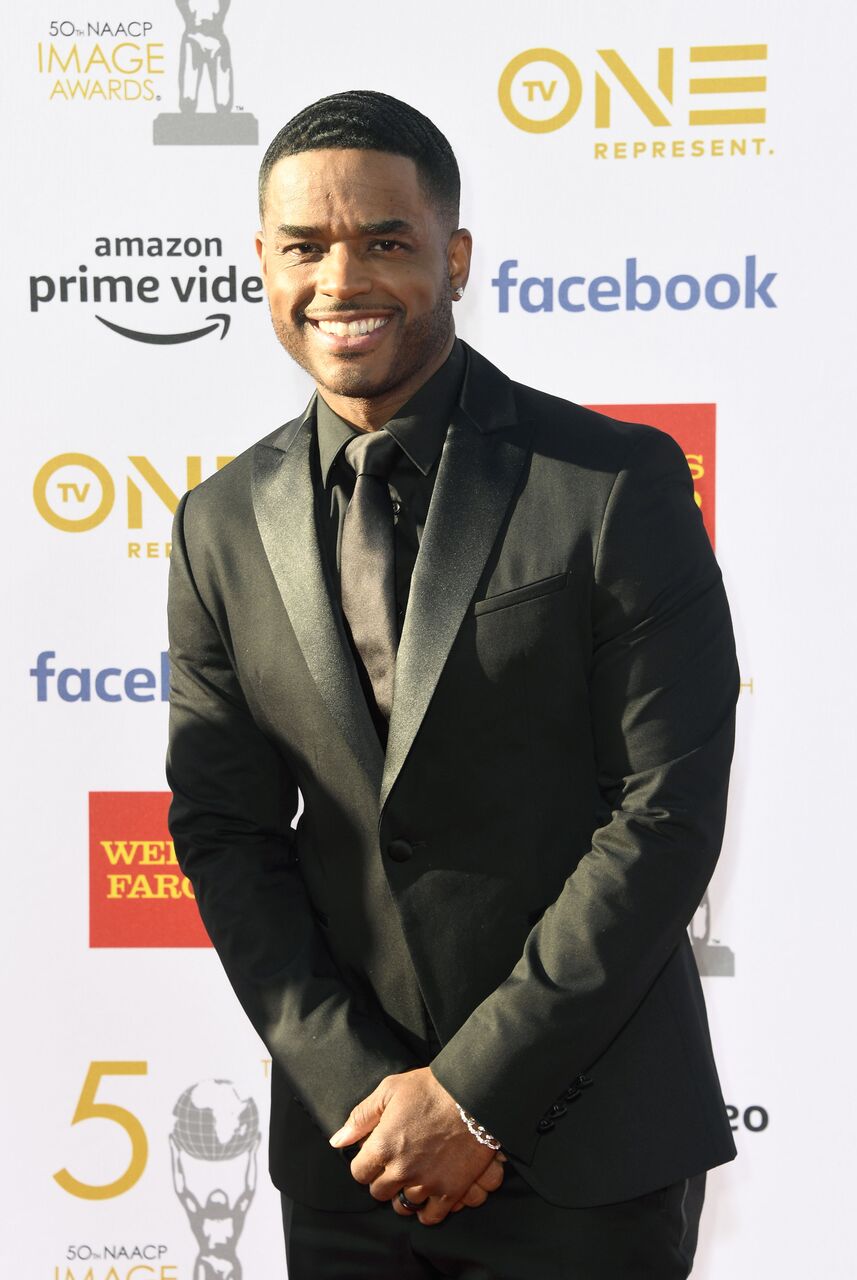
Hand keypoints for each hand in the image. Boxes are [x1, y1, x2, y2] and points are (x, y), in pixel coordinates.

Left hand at [329, 1067, 503, 1224]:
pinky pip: (430, 1217)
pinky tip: (428, 1196)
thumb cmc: (431, 1087)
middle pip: (379, 1192)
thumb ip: (361, 1117)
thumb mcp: (390, 1090)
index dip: (366, 1163)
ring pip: (402, 1206)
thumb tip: (338, 1141)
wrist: (475, 1094)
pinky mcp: (450, 1191)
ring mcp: (426, 1183)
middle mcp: (401, 1169)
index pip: (359, 1173)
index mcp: (383, 1145)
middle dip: (383, 1179)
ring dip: (404, 1194)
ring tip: (412, 1177)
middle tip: (395, 1164)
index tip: (375, 1155)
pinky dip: (427, 1211)